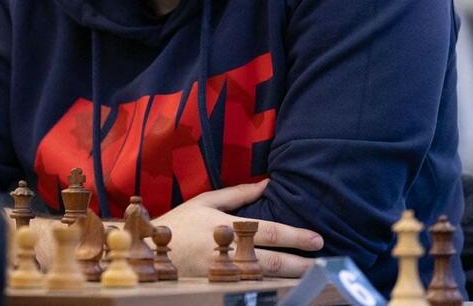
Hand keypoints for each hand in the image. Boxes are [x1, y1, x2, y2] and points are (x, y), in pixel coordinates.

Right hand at [152, 179, 323, 277]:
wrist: (149, 254)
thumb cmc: (178, 224)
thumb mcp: (203, 202)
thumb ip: (237, 194)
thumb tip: (267, 184)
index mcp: (226, 226)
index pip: (269, 232)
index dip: (295, 236)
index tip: (317, 239)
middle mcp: (228, 251)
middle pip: (272, 260)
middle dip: (301, 262)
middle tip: (322, 263)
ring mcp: (224, 273)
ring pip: (265, 278)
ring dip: (290, 278)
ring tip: (310, 275)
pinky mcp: (220, 286)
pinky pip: (251, 288)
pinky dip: (269, 287)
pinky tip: (284, 286)